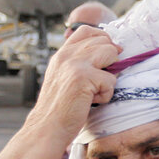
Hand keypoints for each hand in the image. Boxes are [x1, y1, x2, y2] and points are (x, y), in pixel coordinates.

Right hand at [0, 27, 119, 158]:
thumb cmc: (60, 108)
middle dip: (110, 61)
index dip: (103, 40)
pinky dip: (106, 95)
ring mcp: (75, 64)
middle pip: (105, 41)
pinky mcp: (84, 77)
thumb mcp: (64, 77)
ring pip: (112, 54)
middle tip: (98, 82)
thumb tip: (113, 51)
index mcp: (62, 53)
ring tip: (94, 91)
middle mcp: (67, 54)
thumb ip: (79, 63)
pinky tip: (91, 102)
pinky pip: (111, 80)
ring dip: (109, 76)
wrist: (46, 128)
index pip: (87, 31)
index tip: (106, 58)